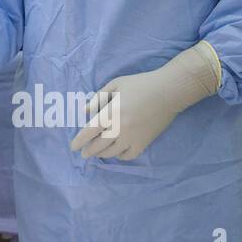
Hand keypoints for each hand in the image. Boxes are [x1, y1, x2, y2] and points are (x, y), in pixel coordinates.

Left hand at [70, 41, 221, 160]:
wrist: (168, 92)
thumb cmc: (140, 84)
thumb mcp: (115, 84)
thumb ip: (98, 98)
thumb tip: (86, 111)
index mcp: (111, 112)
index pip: (90, 131)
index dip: (79, 140)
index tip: (73, 147)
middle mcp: (120, 128)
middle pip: (99, 145)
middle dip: (89, 151)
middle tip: (83, 153)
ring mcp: (133, 137)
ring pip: (113, 152)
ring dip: (102, 154)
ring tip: (97, 154)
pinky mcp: (145, 142)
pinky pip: (129, 155)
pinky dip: (120, 156)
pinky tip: (117, 153)